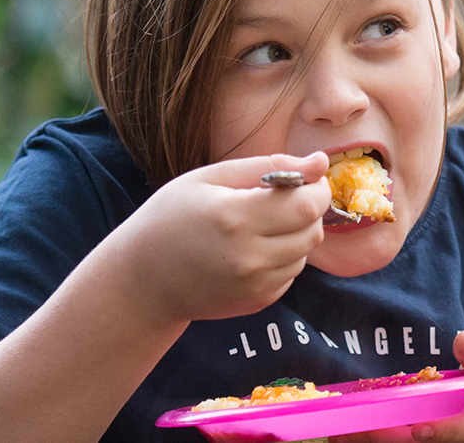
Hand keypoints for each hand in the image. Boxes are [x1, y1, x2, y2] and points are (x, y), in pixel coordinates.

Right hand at [102, 152, 331, 324]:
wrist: (142, 280)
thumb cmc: (170, 218)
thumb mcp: (209, 179)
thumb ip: (268, 166)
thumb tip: (321, 161)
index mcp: (235, 217)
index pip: (307, 204)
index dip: (317, 189)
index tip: (307, 180)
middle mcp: (248, 256)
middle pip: (313, 230)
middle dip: (311, 210)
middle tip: (287, 199)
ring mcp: (254, 284)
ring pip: (305, 253)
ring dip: (297, 235)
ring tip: (262, 225)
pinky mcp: (257, 302)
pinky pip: (291, 274)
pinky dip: (284, 258)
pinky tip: (253, 250)